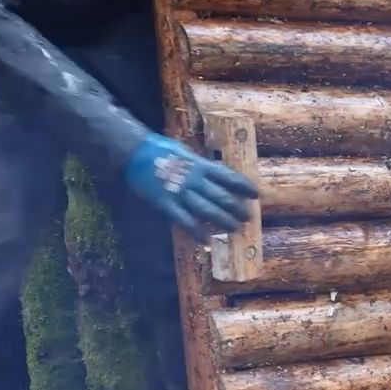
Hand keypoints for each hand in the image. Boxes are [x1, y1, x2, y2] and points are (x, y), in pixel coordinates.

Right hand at [124, 133, 257, 236]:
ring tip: (234, 228)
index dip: (243, 186)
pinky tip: (206, 240)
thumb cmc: (159, 149)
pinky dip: (196, 231)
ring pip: (207, 210)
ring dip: (222, 220)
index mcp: (200, 165)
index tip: (256, 194)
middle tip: (247, 217)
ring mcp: (180, 192)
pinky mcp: (165, 203)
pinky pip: (184, 220)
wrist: (134, 151)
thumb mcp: (184, 153)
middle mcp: (194, 179)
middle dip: (236, 208)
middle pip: (221, 196)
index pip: (228, 176)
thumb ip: (198, 164)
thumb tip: (212, 172)